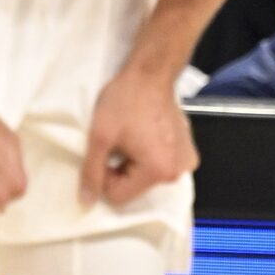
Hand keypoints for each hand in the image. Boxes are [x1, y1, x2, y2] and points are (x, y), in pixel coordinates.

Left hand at [79, 66, 197, 208]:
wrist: (151, 72)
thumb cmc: (126, 100)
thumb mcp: (100, 136)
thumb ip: (91, 172)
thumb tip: (86, 202)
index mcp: (158, 172)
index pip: (119, 196)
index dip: (105, 175)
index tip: (106, 150)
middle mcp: (178, 172)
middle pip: (135, 188)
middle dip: (121, 168)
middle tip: (119, 141)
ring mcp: (186, 162)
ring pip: (146, 177)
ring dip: (134, 162)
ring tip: (133, 136)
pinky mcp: (188, 151)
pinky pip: (160, 164)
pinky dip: (149, 154)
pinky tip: (145, 134)